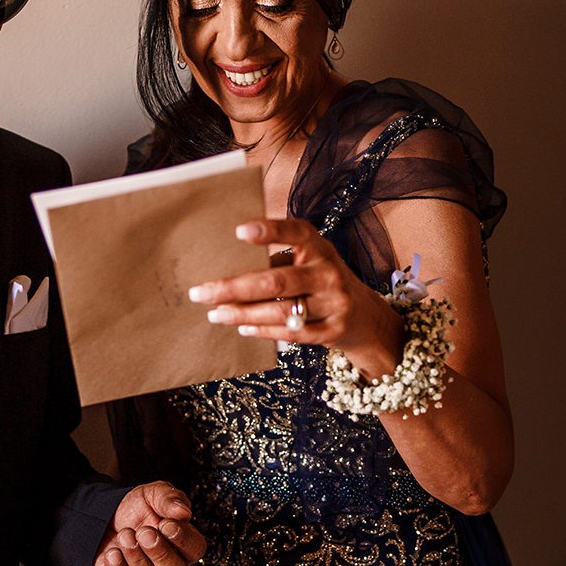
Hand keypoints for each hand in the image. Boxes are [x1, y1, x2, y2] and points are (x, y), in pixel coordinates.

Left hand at [94, 482, 206, 565]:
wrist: (105, 516)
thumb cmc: (137, 508)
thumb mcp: (153, 494)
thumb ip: (169, 499)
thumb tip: (183, 512)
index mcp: (183, 546)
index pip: (195, 550)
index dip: (182, 539)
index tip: (165, 524)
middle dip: (159, 553)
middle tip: (143, 532)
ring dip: (136, 559)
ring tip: (124, 536)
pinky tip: (112, 553)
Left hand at [189, 218, 402, 376]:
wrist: (365, 316)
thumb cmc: (321, 281)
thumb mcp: (309, 261)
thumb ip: (277, 260)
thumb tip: (227, 268)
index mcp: (319, 246)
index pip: (294, 233)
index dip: (269, 231)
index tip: (239, 231)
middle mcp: (328, 272)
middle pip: (276, 281)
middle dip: (233, 288)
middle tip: (200, 292)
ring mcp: (334, 303)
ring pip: (280, 311)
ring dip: (242, 314)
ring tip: (215, 314)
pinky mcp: (333, 331)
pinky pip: (291, 333)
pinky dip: (263, 331)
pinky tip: (242, 328)